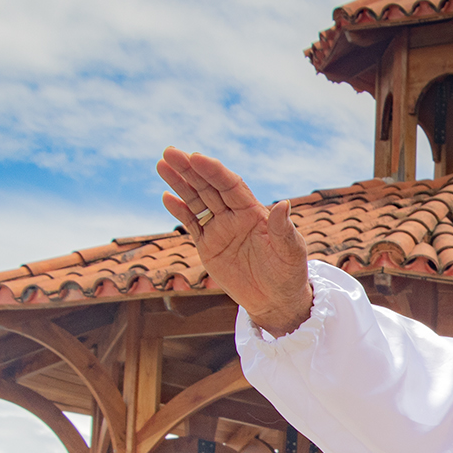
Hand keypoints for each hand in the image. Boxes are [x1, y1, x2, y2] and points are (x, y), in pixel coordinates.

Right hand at [157, 148, 311, 335]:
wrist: (276, 301)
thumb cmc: (288, 274)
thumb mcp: (291, 253)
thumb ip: (283, 230)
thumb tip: (284, 204)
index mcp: (254, 212)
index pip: (230, 186)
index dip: (213, 171)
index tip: (196, 158)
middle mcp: (235, 216)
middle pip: (209, 187)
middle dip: (190, 170)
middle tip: (170, 152)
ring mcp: (220, 229)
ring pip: (196, 201)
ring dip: (179, 184)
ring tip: (162, 165)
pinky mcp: (208, 246)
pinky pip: (191, 225)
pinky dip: (179, 211)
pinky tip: (166, 197)